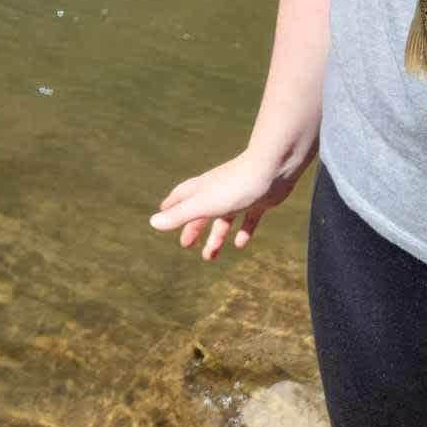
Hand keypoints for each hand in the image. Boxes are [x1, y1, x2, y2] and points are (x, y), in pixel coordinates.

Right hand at [149, 148, 310, 260]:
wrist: (273, 169)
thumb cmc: (235, 185)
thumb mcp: (203, 204)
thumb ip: (179, 215)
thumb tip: (153, 223)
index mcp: (203, 189)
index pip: (181, 196)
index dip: (172, 206)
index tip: (162, 214)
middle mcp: (220, 190)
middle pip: (202, 210)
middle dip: (193, 227)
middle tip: (186, 245)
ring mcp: (240, 195)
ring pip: (224, 218)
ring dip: (216, 236)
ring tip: (210, 257)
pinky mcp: (259, 200)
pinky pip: (249, 218)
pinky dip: (243, 231)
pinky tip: (240, 244)